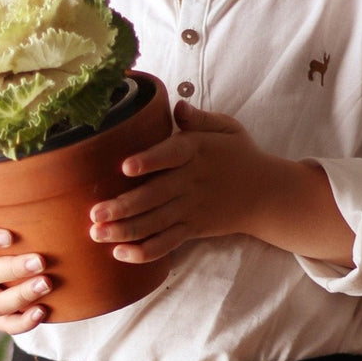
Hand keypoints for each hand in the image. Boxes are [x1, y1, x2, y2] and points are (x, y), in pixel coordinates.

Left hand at [88, 101, 353, 264]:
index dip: (149, 161)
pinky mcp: (193, 229)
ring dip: (125, 231)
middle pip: (155, 196)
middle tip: (95, 213)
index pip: (171, 155)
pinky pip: (166, 243)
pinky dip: (144, 252)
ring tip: (97, 234)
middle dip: (123, 207)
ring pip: (155, 223)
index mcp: (197, 151)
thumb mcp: (227, 128)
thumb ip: (200, 119)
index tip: (125, 167)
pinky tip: (121, 253)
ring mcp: (192, 209)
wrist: (267, 194)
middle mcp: (192, 182)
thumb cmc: (239, 155)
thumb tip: (178, 107)